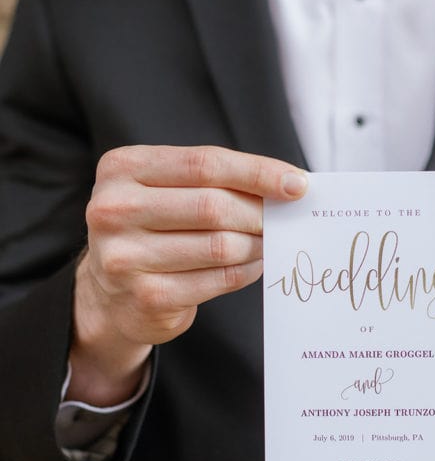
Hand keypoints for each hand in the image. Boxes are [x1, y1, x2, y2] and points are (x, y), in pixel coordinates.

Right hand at [68, 145, 306, 404]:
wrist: (110, 294)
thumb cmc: (153, 228)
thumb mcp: (167, 191)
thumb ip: (215, 182)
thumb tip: (289, 186)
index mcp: (122, 168)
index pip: (204, 164)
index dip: (257, 172)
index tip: (298, 184)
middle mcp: (114, 209)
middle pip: (213, 205)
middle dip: (259, 213)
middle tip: (284, 219)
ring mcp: (125, 257)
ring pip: (220, 245)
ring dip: (256, 244)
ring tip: (266, 242)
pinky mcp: (147, 296)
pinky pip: (219, 279)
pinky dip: (247, 271)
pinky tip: (253, 264)